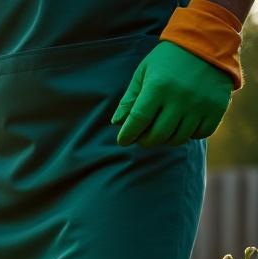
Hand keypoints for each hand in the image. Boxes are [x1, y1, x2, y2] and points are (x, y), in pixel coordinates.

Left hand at [112, 41, 232, 147]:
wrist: (208, 43)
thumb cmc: (168, 60)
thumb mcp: (144, 73)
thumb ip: (129, 98)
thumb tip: (117, 123)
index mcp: (157, 87)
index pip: (137, 121)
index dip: (127, 135)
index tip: (123, 140)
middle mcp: (179, 98)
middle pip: (157, 135)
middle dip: (145, 140)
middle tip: (143, 135)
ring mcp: (200, 104)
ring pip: (178, 139)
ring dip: (167, 139)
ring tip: (163, 128)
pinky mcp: (217, 108)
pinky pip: (201, 134)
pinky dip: (190, 134)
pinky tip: (184, 124)